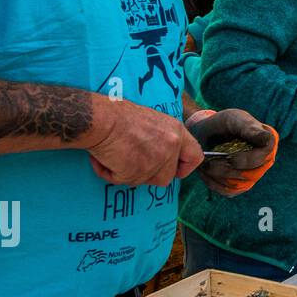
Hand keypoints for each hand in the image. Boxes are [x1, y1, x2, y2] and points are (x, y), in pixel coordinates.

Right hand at [85, 97, 201, 188]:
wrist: (101, 118)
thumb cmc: (119, 116)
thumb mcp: (153, 122)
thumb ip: (164, 140)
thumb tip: (163, 156)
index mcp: (176, 132)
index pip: (195, 157)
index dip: (184, 168)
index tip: (174, 170)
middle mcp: (171, 146)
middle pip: (166, 177)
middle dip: (148, 174)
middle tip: (130, 161)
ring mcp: (156, 160)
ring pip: (144, 181)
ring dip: (127, 173)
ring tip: (114, 155)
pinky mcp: (136, 171)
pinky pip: (122, 181)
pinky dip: (110, 173)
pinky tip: (103, 158)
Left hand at [186, 109, 278, 196]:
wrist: (205, 134)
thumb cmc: (222, 124)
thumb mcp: (234, 119)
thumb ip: (249, 128)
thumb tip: (267, 139)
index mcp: (268, 143)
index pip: (265, 156)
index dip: (248, 160)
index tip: (230, 157)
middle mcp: (265, 160)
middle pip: (252, 174)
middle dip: (228, 169)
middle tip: (211, 160)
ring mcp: (253, 174)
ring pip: (239, 184)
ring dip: (219, 175)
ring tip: (207, 163)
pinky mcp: (240, 186)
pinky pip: (229, 191)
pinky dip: (214, 183)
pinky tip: (207, 171)